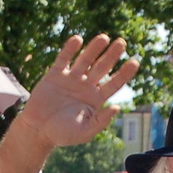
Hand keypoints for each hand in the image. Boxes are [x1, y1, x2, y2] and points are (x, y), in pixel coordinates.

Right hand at [10, 35, 141, 150]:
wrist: (38, 130)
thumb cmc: (62, 134)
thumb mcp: (85, 132)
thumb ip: (101, 121)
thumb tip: (117, 107)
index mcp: (96, 99)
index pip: (114, 83)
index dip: (124, 73)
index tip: (135, 62)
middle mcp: (86, 86)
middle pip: (102, 67)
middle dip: (112, 55)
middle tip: (122, 42)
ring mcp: (71, 79)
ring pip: (86, 60)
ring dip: (94, 48)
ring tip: (104, 38)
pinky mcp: (55, 75)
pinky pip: (64, 59)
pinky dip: (70, 49)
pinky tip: (78, 39)